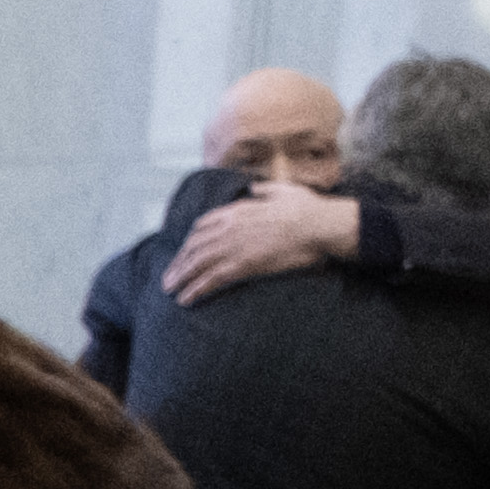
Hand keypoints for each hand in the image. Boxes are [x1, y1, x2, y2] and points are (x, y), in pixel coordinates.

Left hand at [164, 184, 361, 303]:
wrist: (320, 225)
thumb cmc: (308, 209)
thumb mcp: (282, 190)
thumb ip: (264, 191)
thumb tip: (254, 189)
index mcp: (238, 210)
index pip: (203, 225)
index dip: (189, 240)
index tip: (184, 252)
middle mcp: (230, 227)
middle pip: (194, 246)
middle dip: (178, 262)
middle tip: (168, 276)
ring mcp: (234, 246)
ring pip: (197, 263)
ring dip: (180, 277)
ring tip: (169, 290)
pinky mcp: (243, 265)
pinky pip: (211, 279)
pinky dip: (195, 290)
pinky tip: (185, 300)